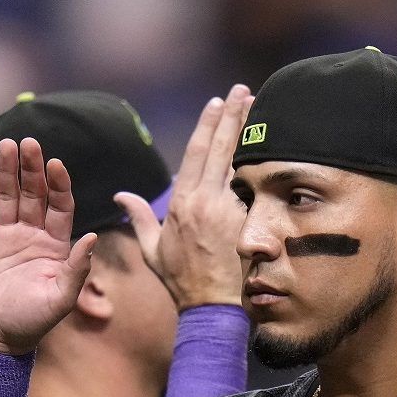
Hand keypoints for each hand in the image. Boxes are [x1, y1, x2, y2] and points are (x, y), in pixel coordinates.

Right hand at [0, 137, 96, 353]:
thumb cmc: (32, 324)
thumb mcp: (60, 299)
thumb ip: (76, 269)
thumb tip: (92, 236)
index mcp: (54, 248)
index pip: (60, 207)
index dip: (59, 185)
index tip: (56, 164)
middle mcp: (30, 237)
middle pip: (33, 195)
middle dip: (32, 169)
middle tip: (30, 142)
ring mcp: (3, 239)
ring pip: (6, 197)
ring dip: (7, 171)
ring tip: (7, 145)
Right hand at [115, 85, 252, 309]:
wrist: (211, 305)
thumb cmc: (181, 280)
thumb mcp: (152, 249)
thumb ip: (140, 217)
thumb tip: (122, 195)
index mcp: (181, 202)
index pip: (195, 152)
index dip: (207, 124)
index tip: (216, 102)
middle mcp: (204, 200)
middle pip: (222, 147)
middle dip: (234, 115)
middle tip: (245, 91)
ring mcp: (228, 209)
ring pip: (242, 161)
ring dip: (252, 132)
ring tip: (261, 106)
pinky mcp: (247, 220)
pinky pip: (256, 186)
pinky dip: (264, 163)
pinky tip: (274, 145)